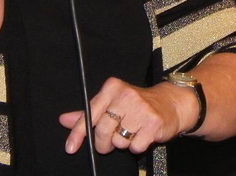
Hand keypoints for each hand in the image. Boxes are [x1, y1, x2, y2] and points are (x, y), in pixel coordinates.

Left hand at [59, 77, 197, 154]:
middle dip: (103, 143)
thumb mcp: (112, 102)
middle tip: (108, 143)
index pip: (90, 113)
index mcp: (112, 88)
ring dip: (123, 143)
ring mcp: (140, 109)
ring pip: (118, 141)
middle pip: (102, 130)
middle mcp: (125, 95)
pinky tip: (142, 135)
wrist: (171, 103)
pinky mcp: (153, 123)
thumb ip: (89, 112)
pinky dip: (136, 146)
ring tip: (132, 132)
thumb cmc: (138, 104)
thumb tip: (64, 120)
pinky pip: (135, 146)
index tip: (71, 146)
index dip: (78, 133)